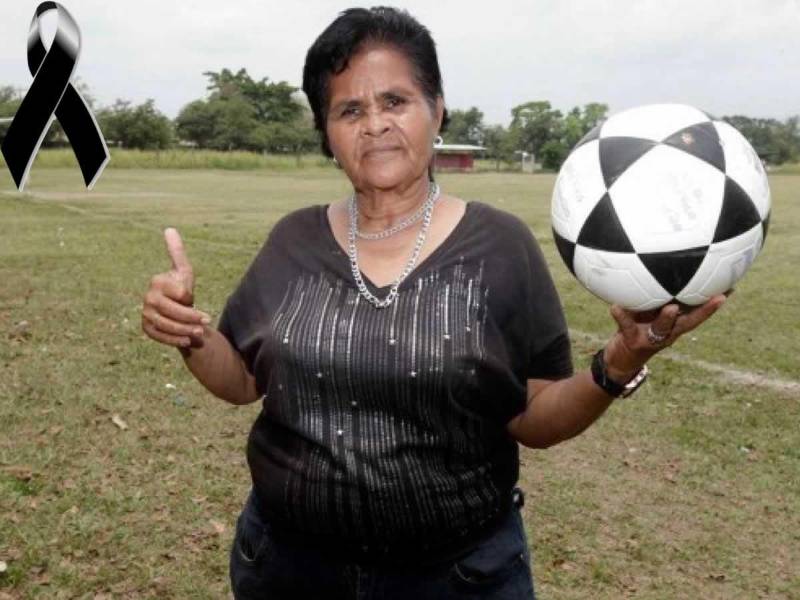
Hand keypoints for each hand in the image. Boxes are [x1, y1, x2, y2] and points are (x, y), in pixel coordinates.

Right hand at [141, 228, 211, 348]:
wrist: (178, 312)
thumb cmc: (182, 289)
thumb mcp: (184, 271)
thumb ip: (177, 252)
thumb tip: (169, 229)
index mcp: (157, 282)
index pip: (179, 293)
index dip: (188, 296)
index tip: (191, 296)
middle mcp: (148, 298)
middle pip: (173, 311)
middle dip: (191, 317)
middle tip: (207, 321)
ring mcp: (146, 314)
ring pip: (167, 325)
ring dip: (185, 329)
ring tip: (200, 332)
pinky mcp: (147, 329)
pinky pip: (162, 337)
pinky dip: (175, 340)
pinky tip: (188, 341)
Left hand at [603, 294, 727, 381]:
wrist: (620, 360)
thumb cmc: (638, 330)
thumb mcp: (649, 314)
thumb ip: (658, 299)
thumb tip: (664, 270)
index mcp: (674, 325)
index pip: (697, 314)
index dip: (713, 304)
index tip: (730, 290)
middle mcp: (666, 333)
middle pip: (688, 323)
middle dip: (703, 312)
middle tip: (718, 298)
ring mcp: (650, 338)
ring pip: (662, 328)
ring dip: (667, 318)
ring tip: (671, 307)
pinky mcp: (632, 340)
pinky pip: (627, 326)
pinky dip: (621, 316)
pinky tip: (615, 306)